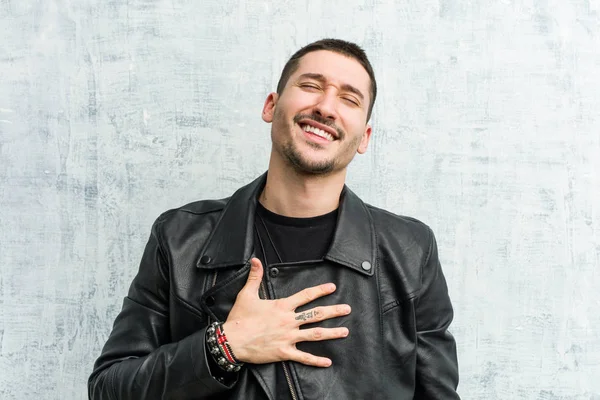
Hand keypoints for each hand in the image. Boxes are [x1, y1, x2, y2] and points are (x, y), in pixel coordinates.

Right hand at [222, 258, 350, 367]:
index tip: (332, 287)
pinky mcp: (284, 352)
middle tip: (347, 309)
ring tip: (345, 331)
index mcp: (282, 306)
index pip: (306, 295)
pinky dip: (316, 360)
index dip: (320, 290)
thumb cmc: (239, 319)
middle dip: (334, 311)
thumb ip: (255, 276)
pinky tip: (327, 361)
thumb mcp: (247, 294)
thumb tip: (255, 260)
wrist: (231, 341)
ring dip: (332, 333)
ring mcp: (288, 337)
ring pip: (315, 334)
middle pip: (316, 314)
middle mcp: (288, 321)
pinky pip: (303, 357)